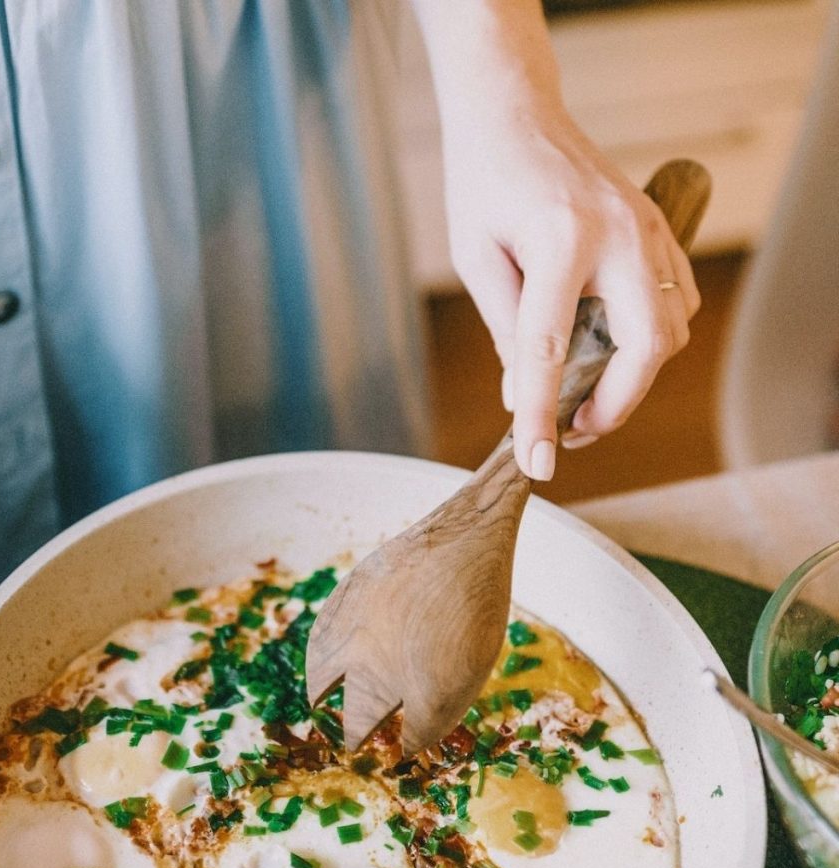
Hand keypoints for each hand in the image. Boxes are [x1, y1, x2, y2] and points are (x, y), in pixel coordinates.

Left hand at [443, 100, 699, 478]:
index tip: (537, 464)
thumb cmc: (485, 182)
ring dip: (635, 375)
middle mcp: (620, 236)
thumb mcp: (478, 259)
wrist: (516, 115)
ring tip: (585, 394)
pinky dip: (651, 339)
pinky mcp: (659, 229)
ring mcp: (649, 230)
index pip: (550, 351)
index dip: (541, 415)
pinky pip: (677, 299)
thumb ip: (506, 330)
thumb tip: (522, 396)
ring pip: (671, 328)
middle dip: (616, 404)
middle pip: (647, 346)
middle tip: (573, 429)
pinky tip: (611, 349)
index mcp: (563, 241)